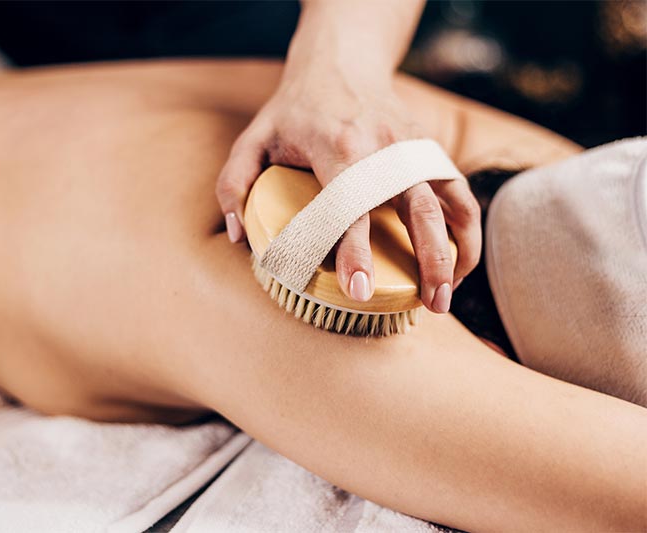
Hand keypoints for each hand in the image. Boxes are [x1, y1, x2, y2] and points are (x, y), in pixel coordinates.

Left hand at [215, 3, 479, 313]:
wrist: (341, 62)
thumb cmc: (293, 109)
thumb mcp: (254, 137)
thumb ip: (235, 183)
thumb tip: (237, 236)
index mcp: (339, 146)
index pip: (351, 205)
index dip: (356, 249)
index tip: (359, 289)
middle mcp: (385, 147)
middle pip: (416, 209)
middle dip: (426, 260)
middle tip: (427, 306)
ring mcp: (413, 147)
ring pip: (449, 203)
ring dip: (454, 252)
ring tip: (445, 298)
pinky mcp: (429, 150)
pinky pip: (460, 193)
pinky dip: (465, 231)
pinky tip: (459, 265)